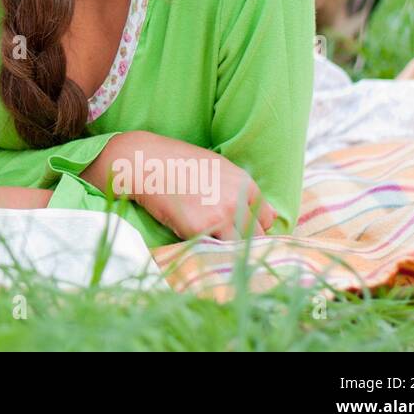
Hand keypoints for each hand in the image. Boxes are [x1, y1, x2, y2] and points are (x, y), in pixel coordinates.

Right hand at [96, 132, 276, 240]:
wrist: (146, 163)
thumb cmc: (177, 162)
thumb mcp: (216, 166)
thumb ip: (237, 188)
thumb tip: (254, 211)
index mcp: (245, 184)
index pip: (267, 217)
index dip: (254, 226)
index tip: (241, 230)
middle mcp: (238, 201)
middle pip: (257, 235)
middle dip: (245, 240)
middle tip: (228, 242)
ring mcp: (221, 217)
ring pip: (240, 247)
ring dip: (229, 250)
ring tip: (215, 247)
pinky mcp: (201, 230)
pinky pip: (214, 250)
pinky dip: (209, 251)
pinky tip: (198, 243)